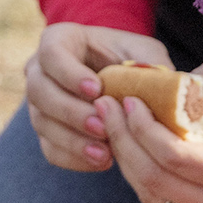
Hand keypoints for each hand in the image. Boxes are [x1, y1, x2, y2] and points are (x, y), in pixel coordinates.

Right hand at [24, 21, 174, 170]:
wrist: (121, 78)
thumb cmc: (131, 58)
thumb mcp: (144, 52)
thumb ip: (149, 65)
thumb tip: (164, 85)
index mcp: (60, 40)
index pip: (51, 53)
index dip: (69, 73)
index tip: (97, 89)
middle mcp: (40, 70)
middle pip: (39, 91)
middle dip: (71, 112)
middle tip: (102, 126)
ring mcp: (39, 103)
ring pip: (42, 123)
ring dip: (73, 140)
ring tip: (106, 152)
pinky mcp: (46, 131)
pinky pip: (50, 149)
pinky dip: (74, 158)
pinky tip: (102, 161)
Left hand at [107, 63, 202, 202]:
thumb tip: (179, 76)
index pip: (174, 157)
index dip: (142, 128)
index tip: (127, 100)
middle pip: (153, 180)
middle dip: (123, 140)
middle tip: (106, 109)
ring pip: (151, 199)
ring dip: (126, 161)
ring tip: (113, 127)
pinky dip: (144, 180)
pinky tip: (135, 152)